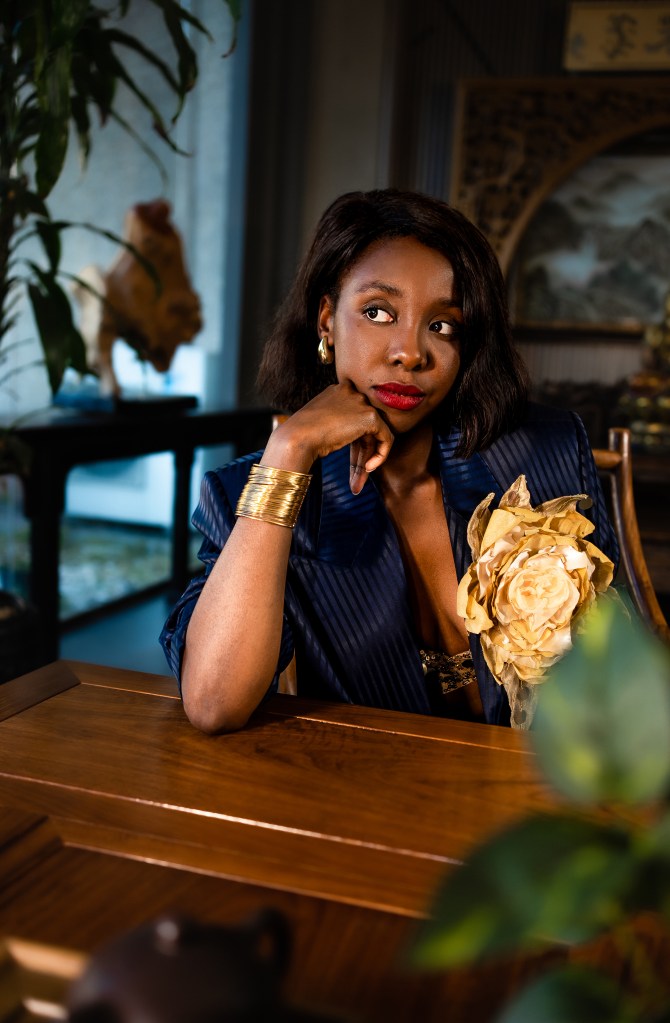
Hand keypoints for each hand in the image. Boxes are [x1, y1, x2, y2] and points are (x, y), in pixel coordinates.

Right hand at [263, 381, 393, 493]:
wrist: (296, 438)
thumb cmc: (301, 437)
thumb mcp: (321, 425)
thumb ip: (340, 426)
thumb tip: (361, 444)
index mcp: (338, 391)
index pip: (354, 419)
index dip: (354, 444)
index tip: (349, 464)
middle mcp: (351, 392)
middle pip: (364, 428)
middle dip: (360, 456)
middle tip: (354, 480)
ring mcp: (361, 402)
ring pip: (375, 435)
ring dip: (367, 460)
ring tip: (357, 483)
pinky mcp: (370, 416)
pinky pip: (386, 438)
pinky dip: (380, 455)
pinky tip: (367, 469)